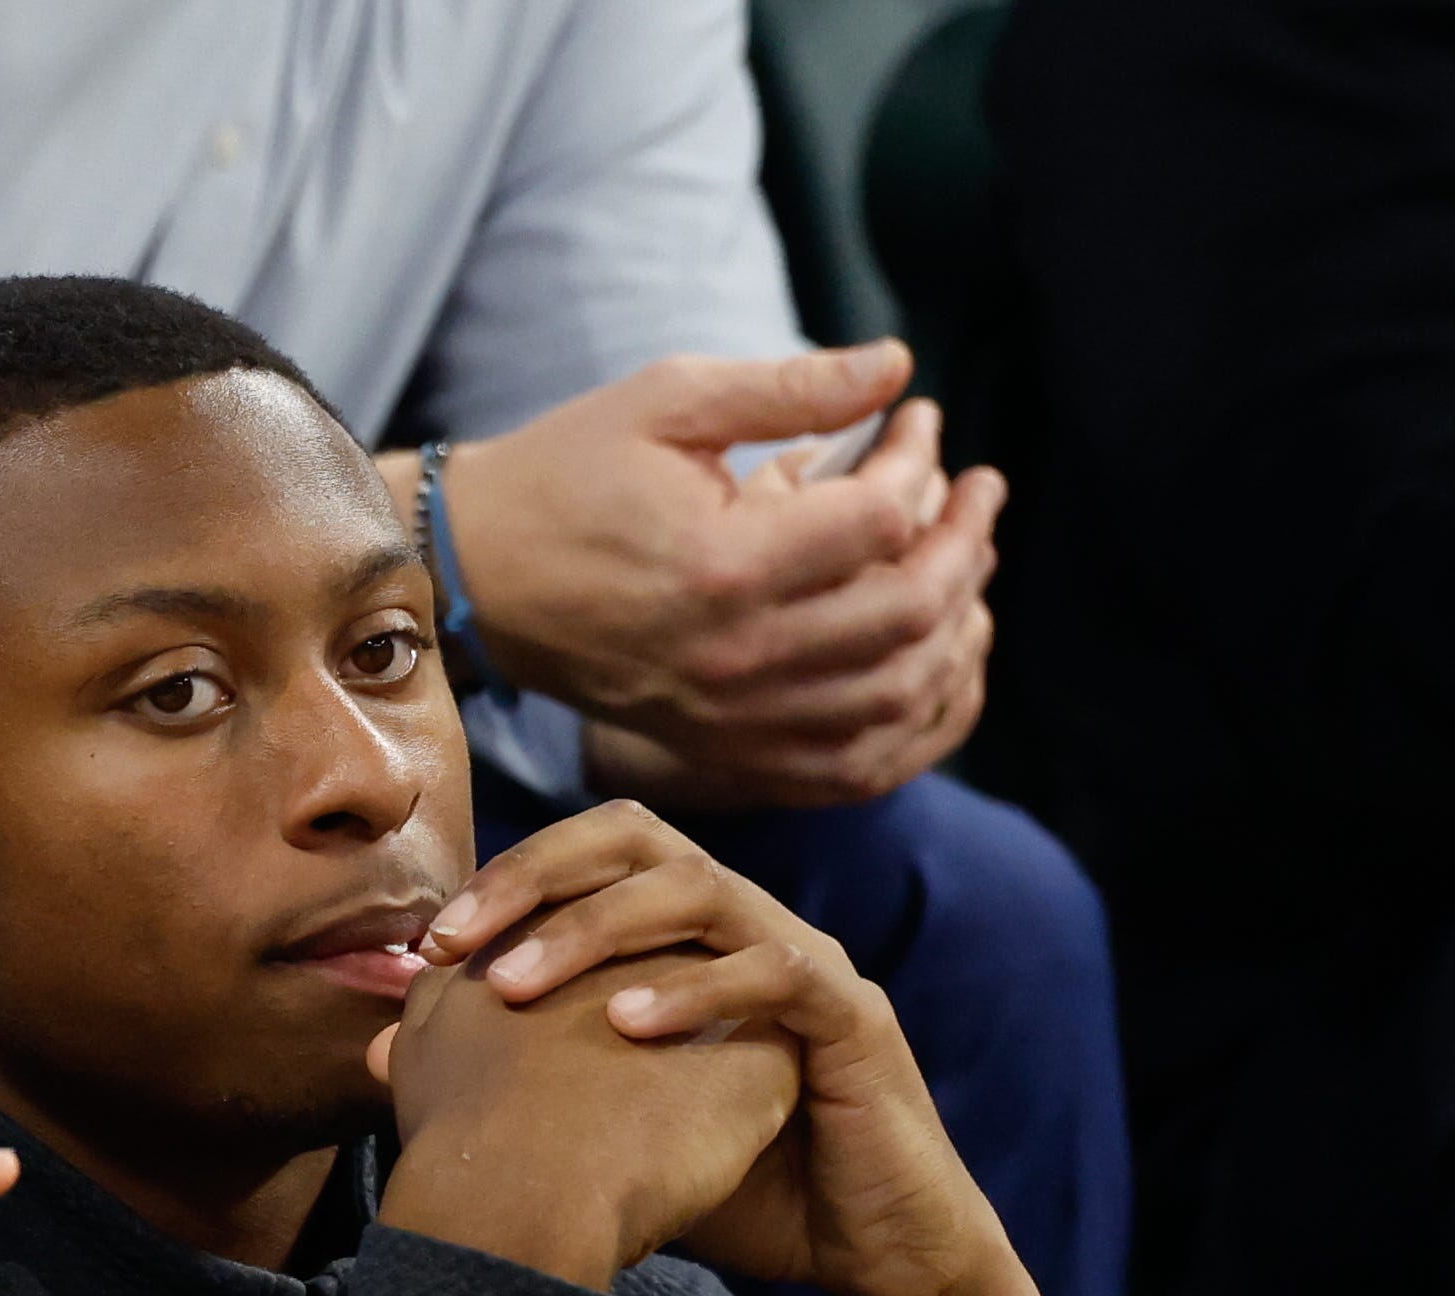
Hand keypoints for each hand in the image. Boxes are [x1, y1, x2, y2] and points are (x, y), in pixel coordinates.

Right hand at [391, 343, 1002, 808]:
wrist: (478, 580)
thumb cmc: (568, 475)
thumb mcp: (669, 401)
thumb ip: (790, 386)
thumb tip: (897, 367)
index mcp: (722, 564)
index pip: (880, 521)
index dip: (920, 460)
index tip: (918, 419)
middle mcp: (736, 657)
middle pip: (910, 612)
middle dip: (965, 541)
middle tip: (976, 491)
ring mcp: (734, 720)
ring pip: (899, 695)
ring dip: (957, 628)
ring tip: (966, 568)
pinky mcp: (728, 755)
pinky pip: (859, 769)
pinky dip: (919, 725)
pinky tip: (939, 667)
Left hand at [428, 802, 1054, 1295]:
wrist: (862, 1252)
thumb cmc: (737, 1184)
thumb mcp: (604, 1127)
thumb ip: (509, 1076)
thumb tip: (384, 1054)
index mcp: (690, 938)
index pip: (595, 856)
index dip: (509, 882)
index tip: (425, 947)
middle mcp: (750, 925)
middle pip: (641, 842)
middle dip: (537, 879)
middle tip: (453, 942)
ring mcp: (808, 960)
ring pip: (702, 888)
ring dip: (599, 928)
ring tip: (517, 984)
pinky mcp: (855, 1018)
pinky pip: (778, 972)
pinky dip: (698, 991)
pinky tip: (629, 1026)